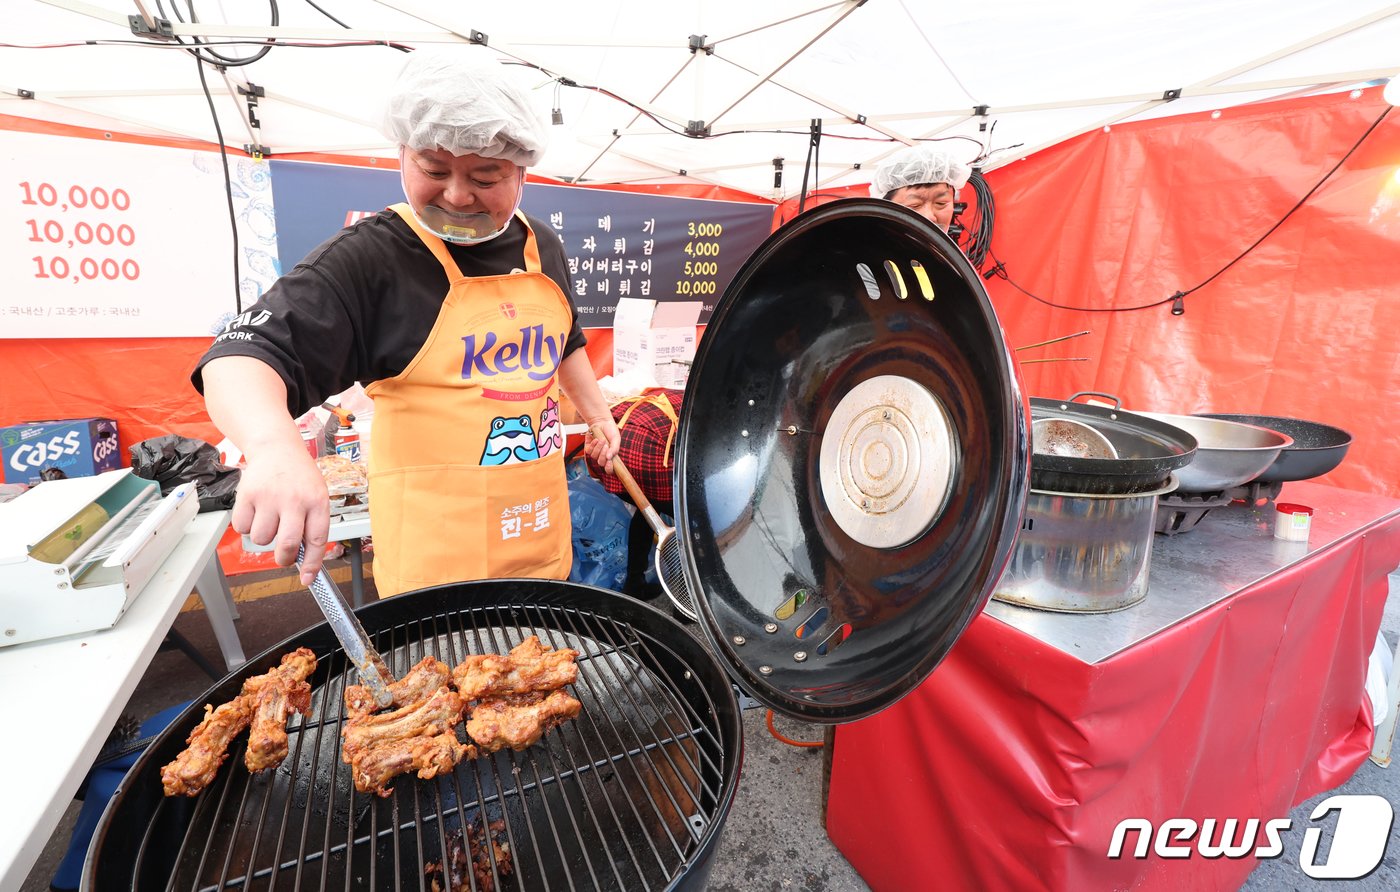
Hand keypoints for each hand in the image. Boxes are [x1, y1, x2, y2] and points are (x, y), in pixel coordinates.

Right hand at [231, 442, 330, 584]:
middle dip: (284, 559)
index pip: (317, 540)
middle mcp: (294, 500)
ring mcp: (269, 497)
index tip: (308, 578)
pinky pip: (243, 528)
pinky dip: (247, 526)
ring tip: (270, 519)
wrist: (276, 448)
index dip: (313, 564)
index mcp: (317, 501)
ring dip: (264, 537)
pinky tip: (256, 511)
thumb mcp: (316, 495)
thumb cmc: (299, 476)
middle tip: (283, 557)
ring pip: (262, 539)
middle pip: (287, 545)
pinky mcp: (247, 495)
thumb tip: (304, 559)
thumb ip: (312, 524)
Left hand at [584, 417, 620, 473]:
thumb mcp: (616, 439)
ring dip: (598, 448)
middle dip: (603, 454)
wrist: (603, 422)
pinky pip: (588, 451)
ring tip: (602, 440)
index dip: (609, 468)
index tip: (610, 462)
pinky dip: (592, 445)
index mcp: (610, 456)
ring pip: (594, 456)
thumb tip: (609, 458)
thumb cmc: (611, 431)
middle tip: (606, 446)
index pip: (609, 469)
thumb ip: (614, 449)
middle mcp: (602, 456)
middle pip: (601, 462)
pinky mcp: (588, 447)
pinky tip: (596, 439)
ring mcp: (595, 452)